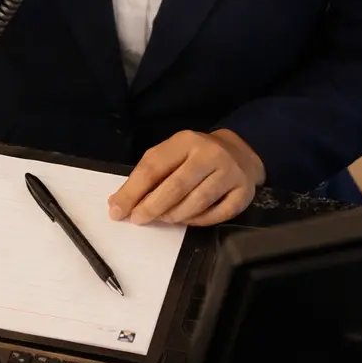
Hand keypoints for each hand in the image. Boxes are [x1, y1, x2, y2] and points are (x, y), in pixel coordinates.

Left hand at [108, 130, 265, 227]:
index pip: (154, 166)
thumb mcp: (172, 154)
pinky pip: (218, 214)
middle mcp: (210, 154)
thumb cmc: (196, 156)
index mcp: (185, 141)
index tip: (117, 211)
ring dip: (174, 216)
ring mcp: (230, 173)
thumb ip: (147, 175)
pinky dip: (199, 222)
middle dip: (152, 207)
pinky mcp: (244, 193)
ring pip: (197, 202)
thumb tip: (117, 203)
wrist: (240, 153)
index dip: (133, 191)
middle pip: (176, 186)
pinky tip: (187, 221)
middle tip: (138, 220)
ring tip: (162, 219)